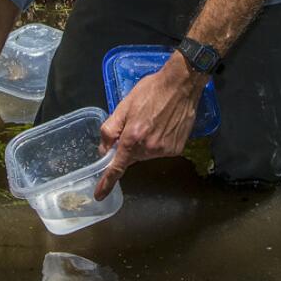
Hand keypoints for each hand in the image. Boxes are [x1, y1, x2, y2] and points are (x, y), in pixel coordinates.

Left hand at [95, 52, 205, 199]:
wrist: (181, 85)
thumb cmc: (150, 91)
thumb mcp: (124, 105)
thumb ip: (110, 129)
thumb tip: (104, 150)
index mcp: (132, 138)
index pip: (117, 167)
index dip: (107, 182)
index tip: (99, 195)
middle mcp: (148, 149)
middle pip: (132, 157)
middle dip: (130, 145)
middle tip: (136, 123)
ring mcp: (165, 150)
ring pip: (147, 154)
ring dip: (145, 143)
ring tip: (152, 121)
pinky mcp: (177, 149)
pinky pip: (161, 151)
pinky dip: (159, 142)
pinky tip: (163, 125)